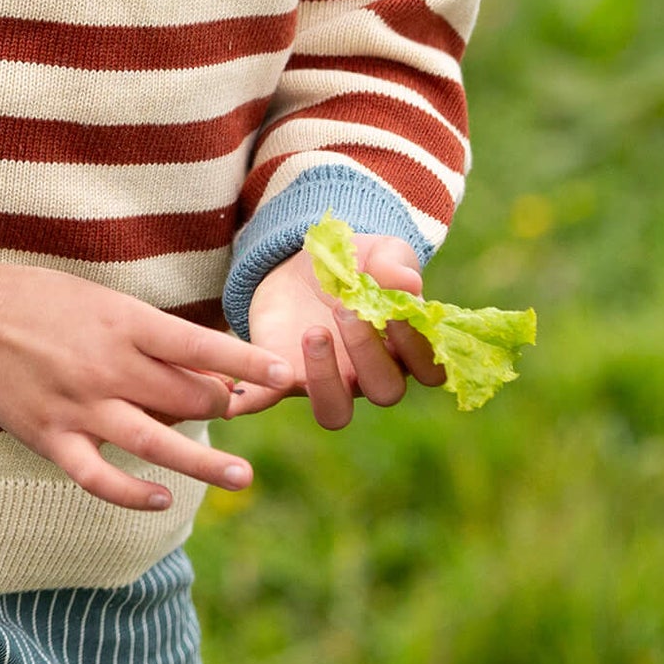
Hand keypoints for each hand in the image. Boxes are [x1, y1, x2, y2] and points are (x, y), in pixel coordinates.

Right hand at [0, 226, 293, 509]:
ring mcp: (80, 405)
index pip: (198, 345)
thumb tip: (198, 362)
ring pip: (156, 441)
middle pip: (185, 395)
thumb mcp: (96, 299)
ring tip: (242, 476)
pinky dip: (134, 492)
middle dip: (218, 404)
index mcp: (121, 321)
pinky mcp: (52, 438)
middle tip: (236, 408)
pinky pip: (100, 476)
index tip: (283, 373)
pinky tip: (163, 498)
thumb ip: (143, 332)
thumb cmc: (35, 300)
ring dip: (204, 461)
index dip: (244, 361)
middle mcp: (107, 364)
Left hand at [228, 234, 445, 426]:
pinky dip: (248, 398)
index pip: (428, 369)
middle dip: (368, 352)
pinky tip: (236, 381)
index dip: (418, 345)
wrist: (298, 263)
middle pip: (385, 391)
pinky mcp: (279, 375)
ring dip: (326, 380)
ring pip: (335, 412)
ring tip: (313, 334)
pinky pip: (264, 399)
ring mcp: (325, 380)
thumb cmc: (353, 263)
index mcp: (402, 348)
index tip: (397, 307)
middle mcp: (368, 374)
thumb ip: (396, 264)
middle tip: (345, 309)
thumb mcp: (378, 252)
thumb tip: (408, 285)